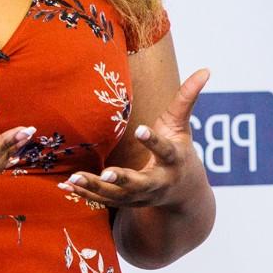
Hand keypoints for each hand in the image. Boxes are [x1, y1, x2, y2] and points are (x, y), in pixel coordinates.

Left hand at [59, 68, 209, 208]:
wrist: (183, 193)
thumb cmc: (179, 150)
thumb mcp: (183, 125)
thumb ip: (188, 98)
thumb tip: (205, 69)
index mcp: (173, 160)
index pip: (164, 149)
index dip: (153, 140)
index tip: (140, 129)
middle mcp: (158, 182)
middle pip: (140, 183)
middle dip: (123, 180)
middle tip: (106, 173)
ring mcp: (142, 196)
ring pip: (117, 196)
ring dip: (95, 188)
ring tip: (74, 178)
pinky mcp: (127, 203)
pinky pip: (104, 200)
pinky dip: (86, 194)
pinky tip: (67, 185)